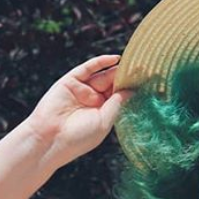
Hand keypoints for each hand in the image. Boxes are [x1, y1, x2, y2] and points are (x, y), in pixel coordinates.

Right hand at [23, 54, 134, 168]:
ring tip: (134, 62)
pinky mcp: (70, 81)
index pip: (119, 97)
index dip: (131, 88)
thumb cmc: (79, 137)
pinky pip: (87, 69)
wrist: (51, 139)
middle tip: (144, 67)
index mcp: (101, 113)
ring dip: (117, 69)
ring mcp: (81, 90)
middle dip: (126, 76)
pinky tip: (115, 59)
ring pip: (102, 75)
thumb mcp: (103, 121)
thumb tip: (131, 90)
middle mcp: (92, 101)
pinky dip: (100, 62)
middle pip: (112, 84)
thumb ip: (116, 104)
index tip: (148, 82)